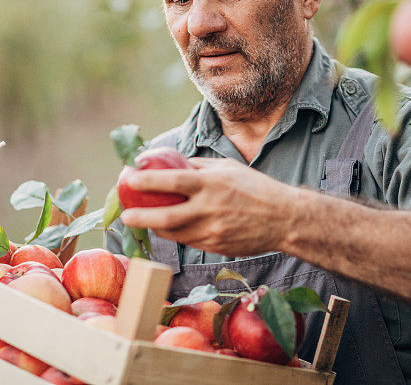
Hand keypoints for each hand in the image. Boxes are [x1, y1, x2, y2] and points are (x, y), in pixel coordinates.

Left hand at [119, 157, 296, 256]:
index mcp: (212, 184)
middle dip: (140, 216)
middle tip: (125, 214)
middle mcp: (210, 208)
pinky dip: (174, 235)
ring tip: (142, 220)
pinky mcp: (216, 246)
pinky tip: (165, 228)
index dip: (147, 179)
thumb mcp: (228, 168)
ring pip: (174, 233)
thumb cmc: (256, 188)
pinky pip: (188, 241)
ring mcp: (213, 231)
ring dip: (154, 227)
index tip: (128, 177)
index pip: (172, 180)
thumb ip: (199, 166)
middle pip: (165, 215)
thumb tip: (170, 162)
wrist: (284, 219)